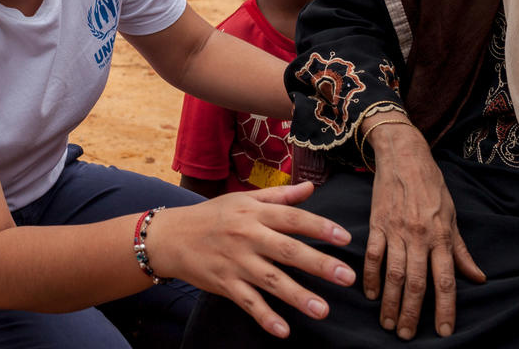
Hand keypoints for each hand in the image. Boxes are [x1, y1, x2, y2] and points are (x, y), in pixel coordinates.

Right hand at [147, 182, 354, 339]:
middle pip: (287, 250)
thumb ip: (280, 197)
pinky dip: (264, 316)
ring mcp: (236, 262)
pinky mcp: (224, 283)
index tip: (345, 238)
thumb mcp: (243, 200)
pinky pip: (247, 302)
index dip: (319, 227)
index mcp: (255, 214)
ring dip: (298, 296)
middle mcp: (247, 236)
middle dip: (319, 264)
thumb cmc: (212, 215)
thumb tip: (311, 188)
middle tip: (347, 277)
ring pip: (271, 280)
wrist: (171, 236)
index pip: (293, 219)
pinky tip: (283, 330)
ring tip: (323, 310)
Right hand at [364, 121, 484, 339]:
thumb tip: (478, 278)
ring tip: (389, 323)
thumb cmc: (431, 185)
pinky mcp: (376, 223)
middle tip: (407, 335)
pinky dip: (370, 276)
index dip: (445, 309)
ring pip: (393, 273)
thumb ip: (461, 250)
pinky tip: (370, 294)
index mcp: (441, 236)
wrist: (403, 155)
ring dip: (391, 301)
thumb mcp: (451, 215)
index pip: (445, 280)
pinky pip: (373, 255)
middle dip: (412, 313)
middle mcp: (419, 236)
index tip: (444, 332)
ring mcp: (395, 230)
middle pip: (416, 283)